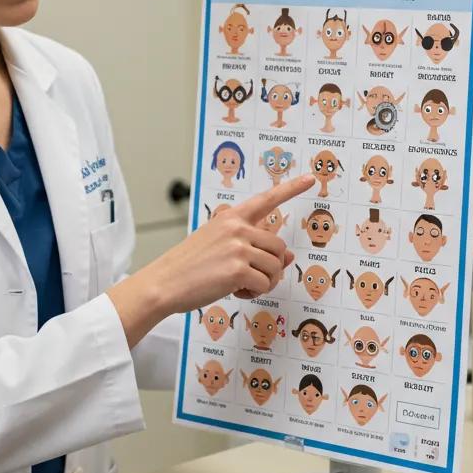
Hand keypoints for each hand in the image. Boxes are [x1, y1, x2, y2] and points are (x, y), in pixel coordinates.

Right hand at [109, 174, 314, 346]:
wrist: (163, 283)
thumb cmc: (187, 267)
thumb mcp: (217, 245)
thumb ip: (251, 246)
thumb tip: (287, 257)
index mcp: (230, 218)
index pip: (265, 199)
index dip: (290, 189)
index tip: (309, 179)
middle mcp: (236, 228)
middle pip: (279, 247)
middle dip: (271, 267)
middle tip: (250, 278)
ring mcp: (238, 247)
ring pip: (274, 267)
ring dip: (263, 282)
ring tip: (239, 285)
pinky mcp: (238, 270)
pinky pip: (264, 284)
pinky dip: (254, 293)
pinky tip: (235, 292)